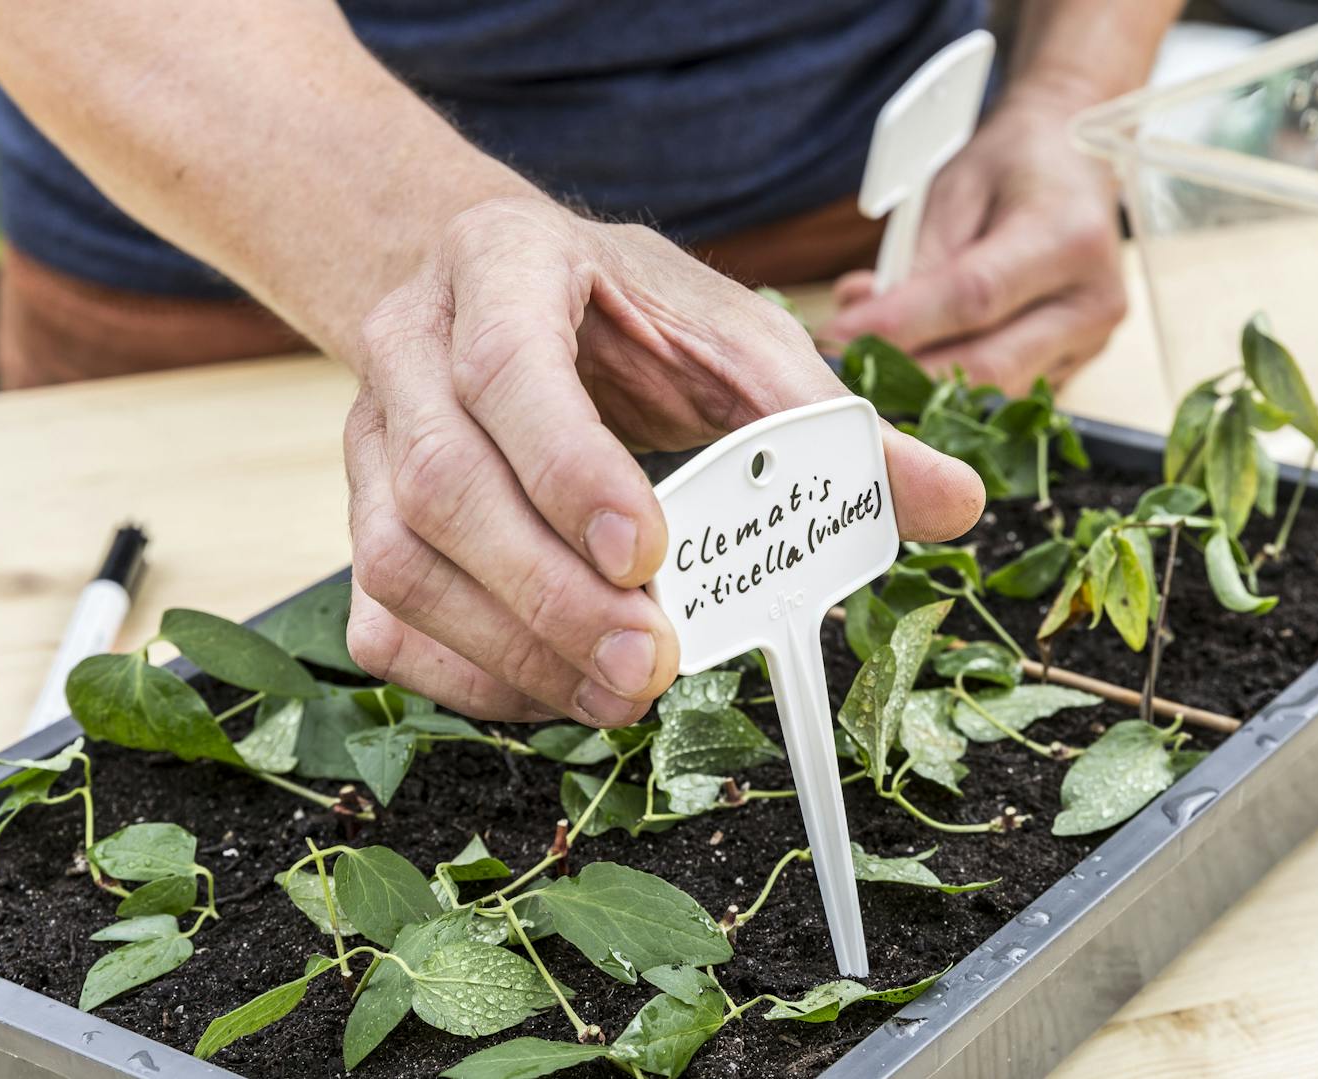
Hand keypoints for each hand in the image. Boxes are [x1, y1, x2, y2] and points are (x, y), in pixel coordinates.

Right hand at [343, 197, 985, 727]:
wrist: (494, 289)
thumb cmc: (623, 313)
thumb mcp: (731, 332)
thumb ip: (828, 418)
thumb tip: (955, 501)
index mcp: (504, 264)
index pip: (510, 366)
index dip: (568, 468)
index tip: (647, 555)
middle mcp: (413, 346)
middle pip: (443, 483)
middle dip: (549, 594)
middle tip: (648, 666)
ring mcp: (370, 434)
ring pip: (398, 561)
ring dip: (511, 649)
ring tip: (618, 694)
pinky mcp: (362, 512)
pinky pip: (383, 618)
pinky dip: (467, 675)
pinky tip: (555, 689)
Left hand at [827, 93, 1126, 393]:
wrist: (1076, 163)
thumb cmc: (1014, 166)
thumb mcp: (958, 187)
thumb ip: (920, 257)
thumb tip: (865, 317)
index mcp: (1069, 239)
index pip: (975, 296)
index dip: (902, 322)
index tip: (841, 332)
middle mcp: (1091, 302)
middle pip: (988, 364)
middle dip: (906, 371)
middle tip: (846, 362)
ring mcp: (1089, 342)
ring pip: (994, 391)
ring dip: (923, 385)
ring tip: (872, 356)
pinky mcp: (1075, 366)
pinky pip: (1003, 391)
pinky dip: (951, 383)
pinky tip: (913, 360)